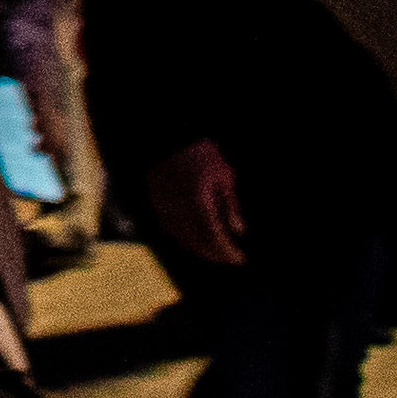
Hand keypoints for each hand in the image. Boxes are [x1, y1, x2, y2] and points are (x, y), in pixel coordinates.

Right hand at [146, 138, 249, 267]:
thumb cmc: (201, 155)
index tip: (240, 258)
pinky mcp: (156, 205)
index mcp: (200, 204)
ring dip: (199, 249)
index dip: (228, 251)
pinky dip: (184, 239)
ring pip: (183, 239)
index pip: (215, 237)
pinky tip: (193, 239)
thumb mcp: (224, 176)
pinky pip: (170, 229)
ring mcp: (166, 209)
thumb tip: (239, 230)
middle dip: (215, 254)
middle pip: (199, 243)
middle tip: (228, 259)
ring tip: (213, 252)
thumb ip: (230, 206)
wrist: (168, 139)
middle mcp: (181, 211)